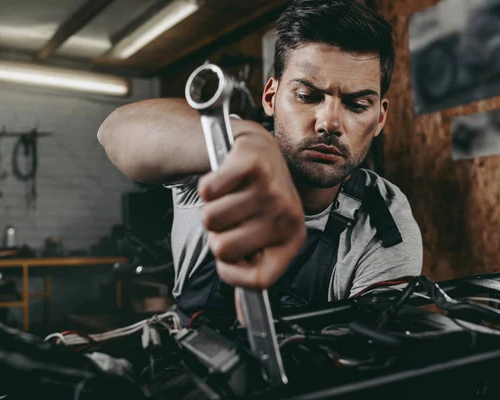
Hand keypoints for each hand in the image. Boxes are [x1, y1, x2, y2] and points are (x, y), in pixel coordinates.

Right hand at [198, 123, 305, 290]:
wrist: (258, 151)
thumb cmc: (258, 199)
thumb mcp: (263, 235)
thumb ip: (252, 273)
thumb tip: (245, 318)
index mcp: (292, 240)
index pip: (259, 280)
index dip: (233, 276)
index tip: (226, 262)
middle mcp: (286, 216)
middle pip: (224, 249)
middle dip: (217, 234)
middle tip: (230, 218)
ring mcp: (270, 189)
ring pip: (211, 219)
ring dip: (211, 208)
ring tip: (229, 197)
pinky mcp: (251, 165)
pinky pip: (208, 191)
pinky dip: (207, 186)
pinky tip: (225, 179)